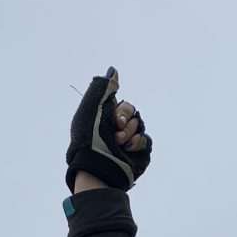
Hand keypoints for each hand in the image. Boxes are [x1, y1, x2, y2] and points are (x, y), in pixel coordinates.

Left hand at [65, 67, 151, 192]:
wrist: (98, 165)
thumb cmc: (89, 137)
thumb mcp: (92, 105)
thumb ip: (103, 87)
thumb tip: (113, 71)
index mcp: (105, 118)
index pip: (123, 105)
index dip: (121, 110)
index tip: (114, 120)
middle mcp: (116, 129)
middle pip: (133, 113)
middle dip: (126, 120)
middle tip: (116, 131)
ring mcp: (127, 143)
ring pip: (140, 126)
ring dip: (130, 133)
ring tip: (118, 144)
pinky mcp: (138, 155)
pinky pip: (146, 140)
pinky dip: (137, 144)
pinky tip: (126, 151)